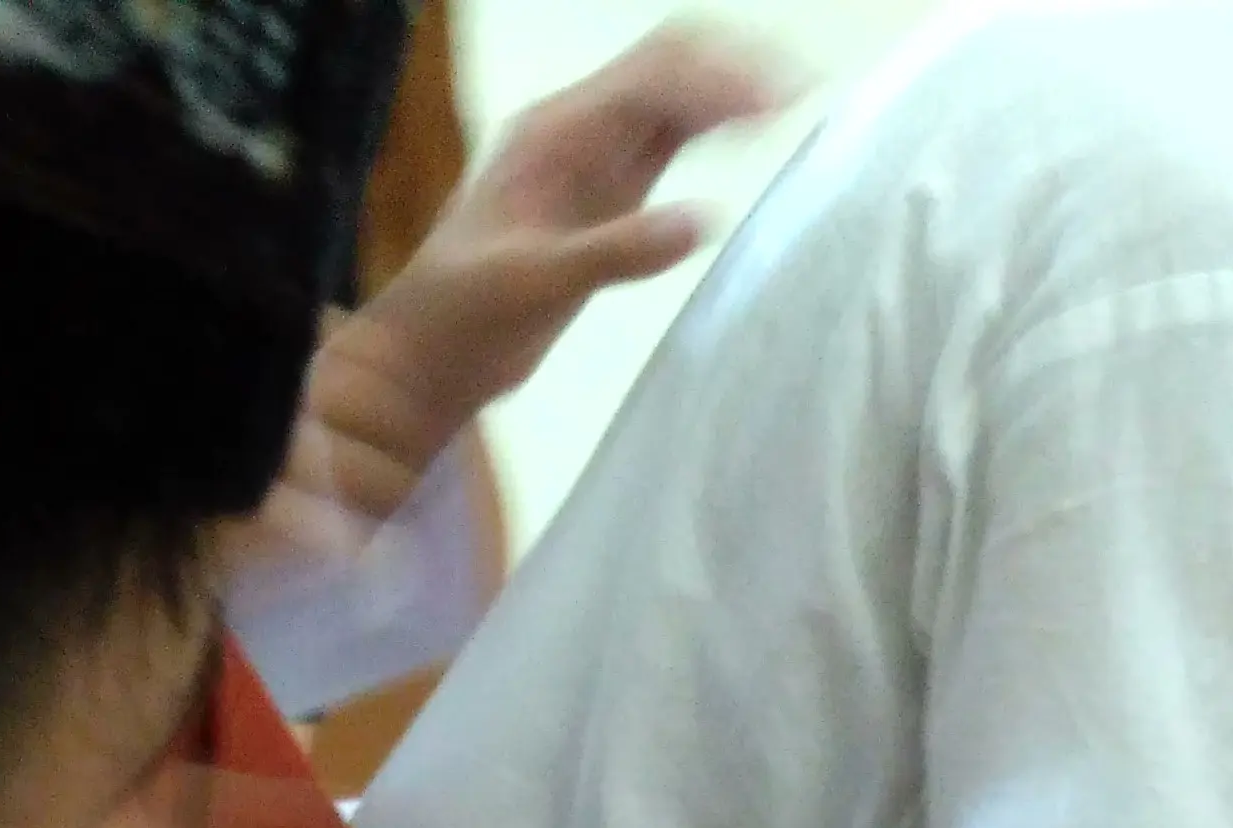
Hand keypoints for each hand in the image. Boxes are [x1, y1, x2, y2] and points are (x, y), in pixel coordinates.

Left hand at [280, 27, 780, 531]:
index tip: (781, 101)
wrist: (427, 358)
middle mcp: (578, 129)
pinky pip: (672, 141)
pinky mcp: (608, 195)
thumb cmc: (464, 319)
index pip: (652, 77)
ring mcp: (595, 159)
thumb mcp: (533, 287)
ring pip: (676, 98)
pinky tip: (756, 143)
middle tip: (805, 92)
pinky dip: (716, 132)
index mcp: (555, 133)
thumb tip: (705, 219)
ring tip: (798, 105)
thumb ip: (614, 252)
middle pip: (669, 65)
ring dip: (732, 93)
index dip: (719, 79)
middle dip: (735, 67)